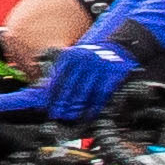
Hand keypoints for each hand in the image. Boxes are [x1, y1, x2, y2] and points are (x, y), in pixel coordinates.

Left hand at [20, 27, 157, 127]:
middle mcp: (84, 60)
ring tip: (72, 117)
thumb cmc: (91, 57)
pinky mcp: (112, 74)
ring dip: (78, 107)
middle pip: (71, 87)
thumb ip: (61, 72)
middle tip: (59, 116)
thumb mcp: (74, 58)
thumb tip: (47, 92)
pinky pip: (101, 94)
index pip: (59, 80)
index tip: (49, 108)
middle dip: (63, 104)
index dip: (53, 96)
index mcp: (71, 56)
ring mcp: (99, 66)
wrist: (117, 47)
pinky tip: (89, 115)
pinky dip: (95, 106)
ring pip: (86, 92)